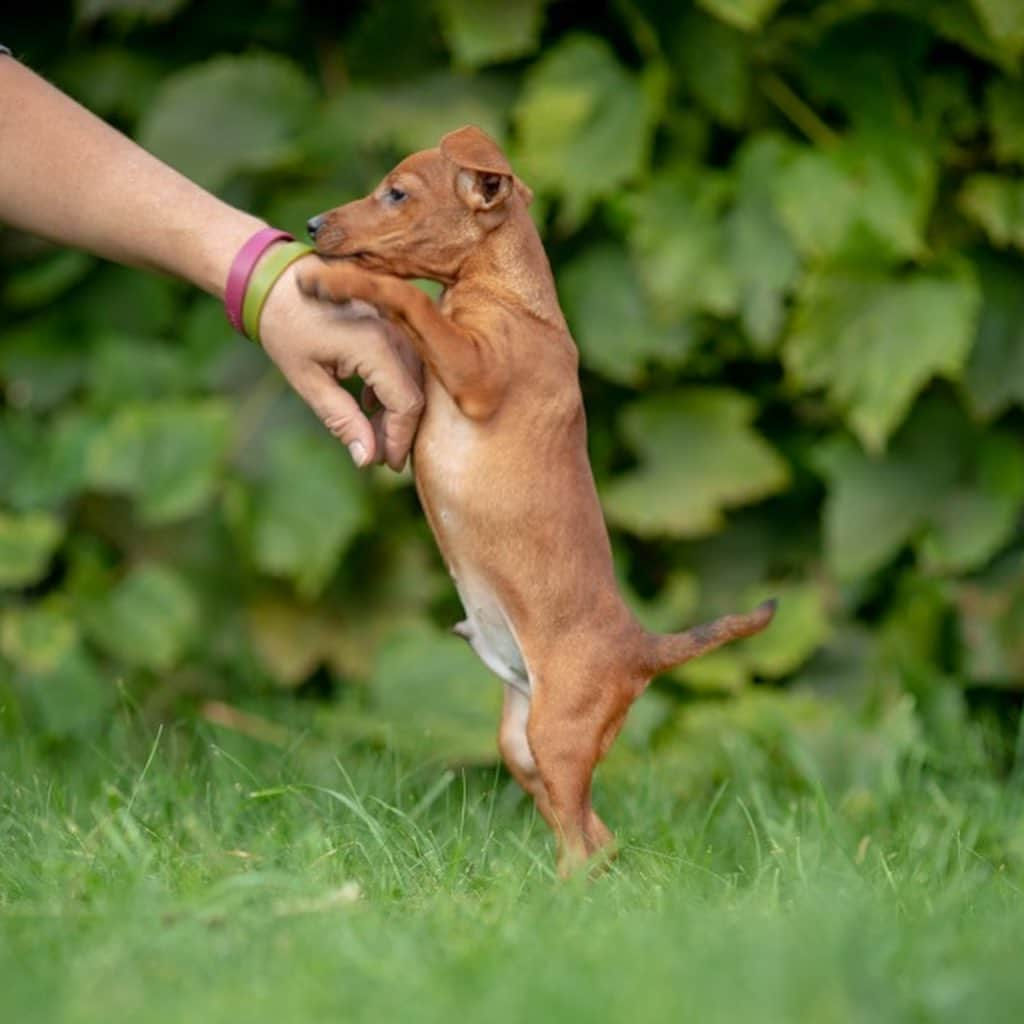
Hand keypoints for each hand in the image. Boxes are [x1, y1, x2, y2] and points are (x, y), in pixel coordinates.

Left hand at [258, 256, 423, 469]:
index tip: (384, 463)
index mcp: (375, 346)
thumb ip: (342, 420)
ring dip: (395, 412)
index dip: (398, 439)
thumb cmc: (285, 328)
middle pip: (414, 395)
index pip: (406, 405)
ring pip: (412, 382)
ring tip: (372, 435)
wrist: (275, 280)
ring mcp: (396, 327)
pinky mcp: (391, 325)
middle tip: (380, 458)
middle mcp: (395, 334)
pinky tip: (368, 404)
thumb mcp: (308, 380)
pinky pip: (405, 365)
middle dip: (399, 431)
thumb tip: (366, 460)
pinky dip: (391, 391)